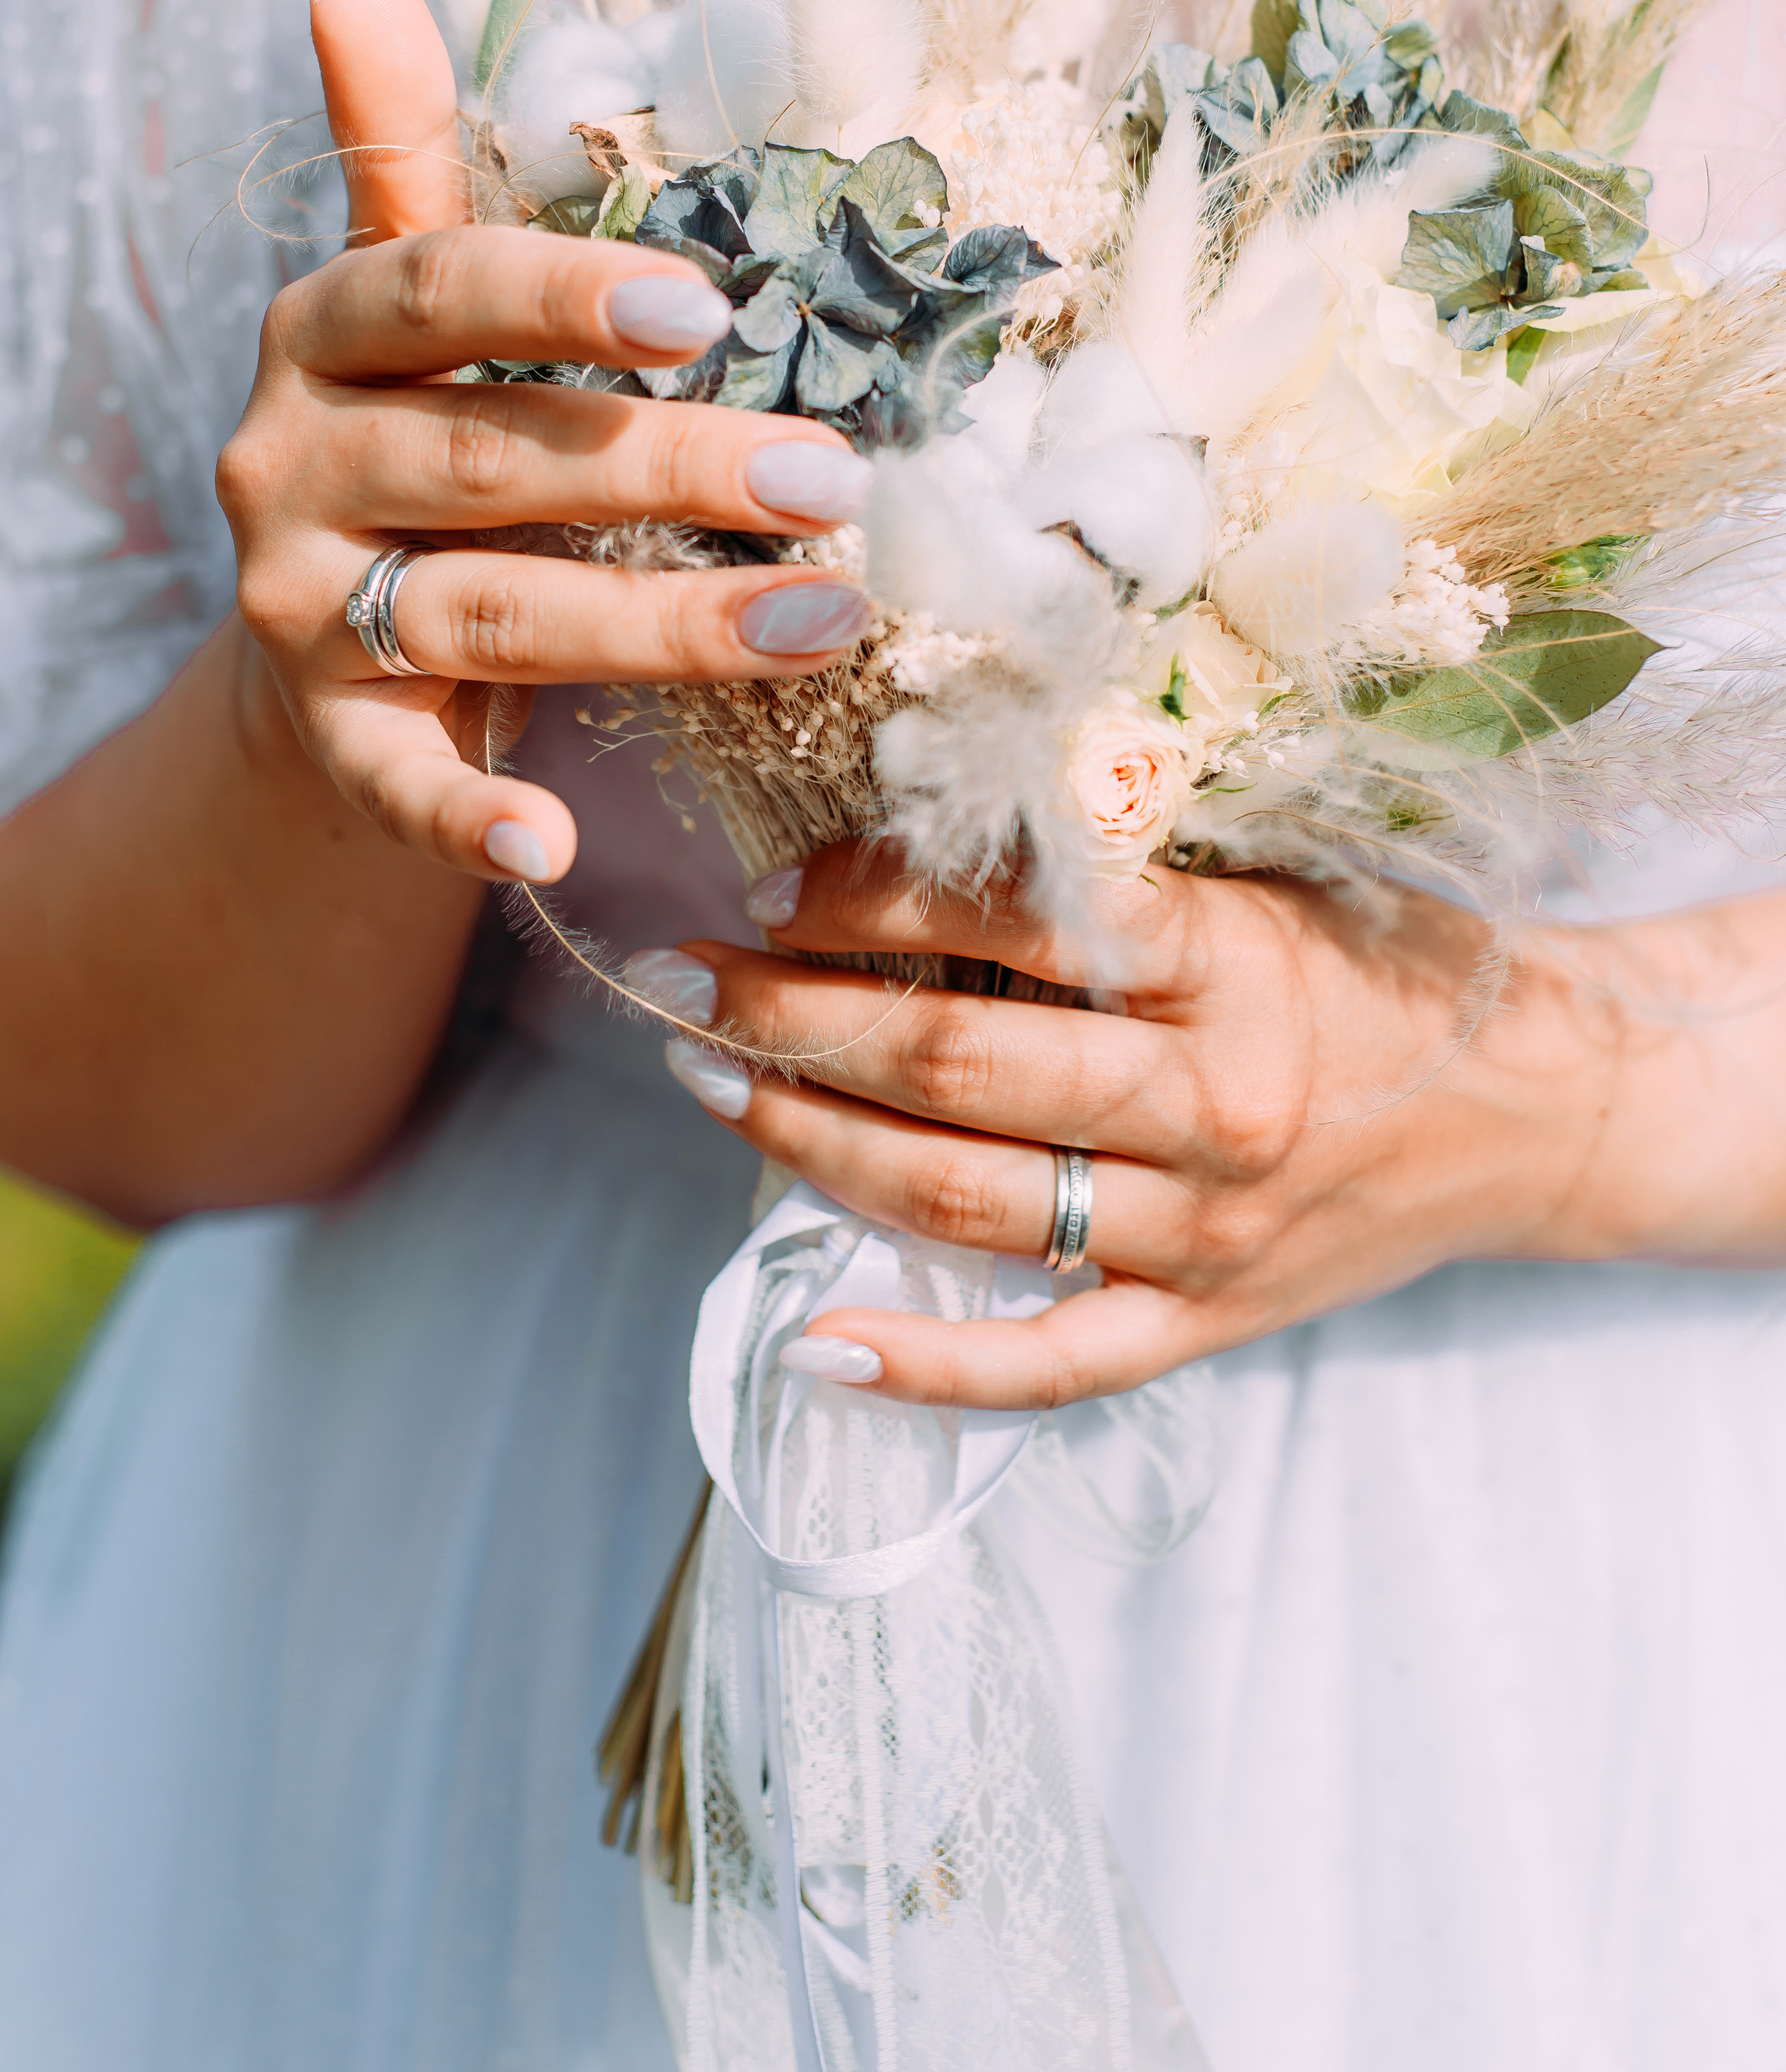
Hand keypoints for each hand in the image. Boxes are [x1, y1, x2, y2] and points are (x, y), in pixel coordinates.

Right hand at [217, 0, 875, 884]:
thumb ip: (401, 145)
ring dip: (653, 626)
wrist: (319, 633)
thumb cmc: (417, 434)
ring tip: (818, 624)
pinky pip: (396, 783)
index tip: (709, 308)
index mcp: (325, 334)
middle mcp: (289, 462)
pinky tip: (554, 843)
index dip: (562, 297)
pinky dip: (469, 815)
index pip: (437, 291)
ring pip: (483, 611)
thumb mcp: (407, 295)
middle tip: (834, 481)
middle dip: (668, 471)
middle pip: (490, 461)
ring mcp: (300, 607)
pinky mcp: (328, 739)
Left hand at [645, 850, 1785, 1406]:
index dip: (867, 899)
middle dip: (790, 1021)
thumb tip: (915, 851)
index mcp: (1227, 962)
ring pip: (970, 1202)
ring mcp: (1207, 1232)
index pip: (1009, 919)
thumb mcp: (1265, 883)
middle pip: (956, 1067)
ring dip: (815, 1146)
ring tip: (712, 1089)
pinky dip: (929, 1364)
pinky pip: (1051, 1365)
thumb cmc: (1384, 967)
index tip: (770, 883)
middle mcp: (1214, 1101)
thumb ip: (1114, 879)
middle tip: (681, 985)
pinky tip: (814, 1342)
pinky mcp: (1210, 1322)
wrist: (1535, 1112)